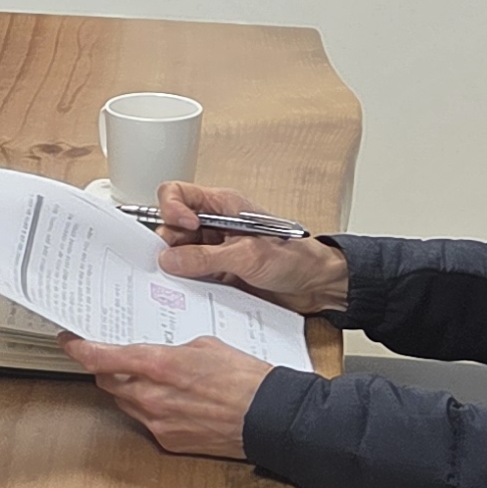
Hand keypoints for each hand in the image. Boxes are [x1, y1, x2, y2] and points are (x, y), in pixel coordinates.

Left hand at [61, 335, 271, 459]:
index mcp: (158, 365)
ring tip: (156, 380)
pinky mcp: (168, 442)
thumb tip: (157, 356)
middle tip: (118, 358)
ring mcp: (157, 422)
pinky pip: (146, 422)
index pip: (102, 357)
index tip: (69, 342)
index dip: (79, 348)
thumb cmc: (245, 379)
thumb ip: (171, 350)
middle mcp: (151, 397)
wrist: (269, 418)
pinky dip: (152, 410)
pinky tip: (174, 402)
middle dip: (109, 369)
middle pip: (108, 382)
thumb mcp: (205, 345)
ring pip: (126, 403)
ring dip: (131, 390)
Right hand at [152, 183, 346, 314]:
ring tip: (186, 281)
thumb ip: (206, 257)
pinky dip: (188, 284)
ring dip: (178, 268)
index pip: (178, 194)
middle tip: (175, 263)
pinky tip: (193, 293)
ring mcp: (214, 250)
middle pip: (172, 227)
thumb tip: (169, 259)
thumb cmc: (296, 257)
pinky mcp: (217, 273)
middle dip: (169, 245)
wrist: (317, 285)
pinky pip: (191, 276)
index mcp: (222, 205)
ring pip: (178, 254)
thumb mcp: (248, 255)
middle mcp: (214, 225)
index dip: (171, 208)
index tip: (182, 227)